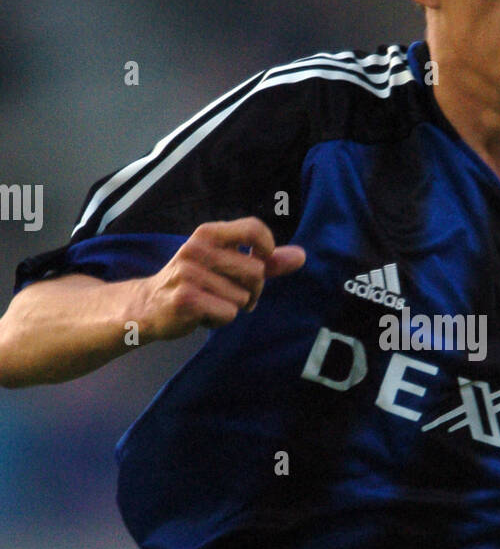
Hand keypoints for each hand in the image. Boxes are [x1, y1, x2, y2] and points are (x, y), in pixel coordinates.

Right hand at [135, 217, 305, 340]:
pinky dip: (220, 320)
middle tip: (230, 293)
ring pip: (243, 297)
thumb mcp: (226, 265)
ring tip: (210, 303)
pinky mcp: (186, 299)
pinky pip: (229, 313)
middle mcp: (197, 249)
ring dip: (233, 307)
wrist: (148, 306)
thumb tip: (301, 256)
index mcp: (208, 234)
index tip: (262, 264)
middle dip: (252, 290)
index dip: (268, 249)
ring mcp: (189, 274)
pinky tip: (202, 314)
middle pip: (257, 271)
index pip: (254, 228)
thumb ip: (265, 260)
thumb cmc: (194, 282)